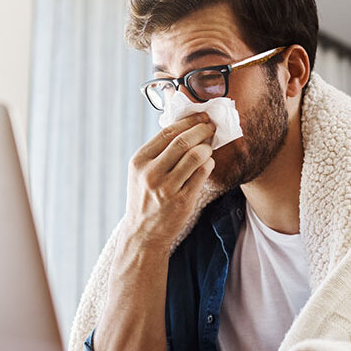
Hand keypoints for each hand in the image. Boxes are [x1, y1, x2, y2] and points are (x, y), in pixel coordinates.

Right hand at [121, 114, 215, 251]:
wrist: (143, 232)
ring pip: (195, 156)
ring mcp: (167, 188)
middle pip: (183, 141)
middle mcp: (151, 173)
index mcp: (139, 161)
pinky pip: (202, 174)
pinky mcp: (182, 200)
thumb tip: (185, 126)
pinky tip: (208, 163)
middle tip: (211, 127)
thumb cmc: (145, 197)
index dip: (188, 122)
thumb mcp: (141, 172)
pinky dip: (209, 164)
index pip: (167, 133)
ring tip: (209, 147)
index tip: (200, 117)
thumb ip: (158, 151)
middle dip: (202, 130)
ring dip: (207, 148)